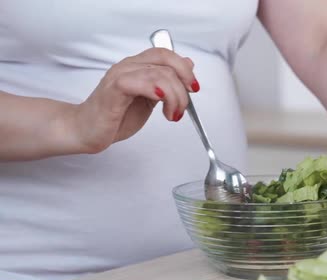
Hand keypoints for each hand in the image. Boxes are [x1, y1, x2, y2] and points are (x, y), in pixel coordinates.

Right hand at [66, 48, 199, 153]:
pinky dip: (156, 91)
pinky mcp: (113, 90)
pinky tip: (161, 103)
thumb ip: (166, 83)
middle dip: (184, 83)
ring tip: (172, 114)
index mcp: (137, 66)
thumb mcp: (150, 99)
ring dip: (174, 97)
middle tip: (184, 105)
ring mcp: (120, 76)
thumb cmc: (115, 117)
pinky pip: (138, 82)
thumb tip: (187, 65)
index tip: (193, 88)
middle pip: (166, 61)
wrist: (86, 131)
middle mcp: (129, 66)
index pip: (166, 54)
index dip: (184, 68)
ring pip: (159, 74)